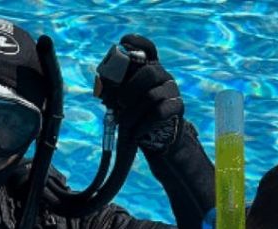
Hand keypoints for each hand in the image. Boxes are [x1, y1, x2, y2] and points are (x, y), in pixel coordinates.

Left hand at [111, 35, 183, 152]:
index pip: (147, 48)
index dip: (137, 42)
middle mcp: (161, 74)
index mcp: (147, 67)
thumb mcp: (119, 99)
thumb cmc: (134, 113)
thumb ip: (111, 89)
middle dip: (130, 89)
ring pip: (152, 96)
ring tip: (124, 123)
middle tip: (120, 103)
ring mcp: (172, 89)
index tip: (123, 43)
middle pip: (150, 72)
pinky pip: (159, 113)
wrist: (156, 137)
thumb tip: (100, 85)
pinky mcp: (177, 107)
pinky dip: (143, 124)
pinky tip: (136, 132)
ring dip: (132, 112)